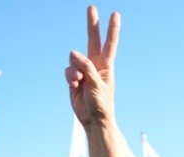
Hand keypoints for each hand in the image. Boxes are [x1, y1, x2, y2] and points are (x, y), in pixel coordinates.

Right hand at [65, 6, 119, 127]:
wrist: (93, 119)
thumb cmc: (101, 103)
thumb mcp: (97, 84)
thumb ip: (86, 67)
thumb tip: (73, 52)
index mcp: (106, 66)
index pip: (109, 44)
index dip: (112, 29)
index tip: (115, 15)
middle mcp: (95, 65)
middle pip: (92, 40)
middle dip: (92, 24)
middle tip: (91, 7)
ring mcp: (83, 71)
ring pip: (74, 60)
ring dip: (75, 70)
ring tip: (79, 82)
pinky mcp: (73, 78)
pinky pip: (68, 71)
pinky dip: (70, 77)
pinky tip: (74, 86)